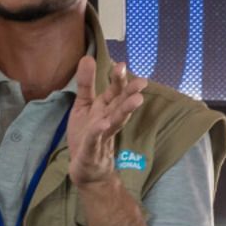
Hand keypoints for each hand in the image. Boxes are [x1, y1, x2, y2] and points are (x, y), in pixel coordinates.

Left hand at [67, 57, 145, 187]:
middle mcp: (108, 120)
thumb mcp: (83, 106)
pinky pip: (95, 141)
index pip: (114, 92)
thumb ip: (86, 84)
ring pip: (116, 121)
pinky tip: (103, 125)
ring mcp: (102, 136)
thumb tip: (87, 57)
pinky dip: (99, 132)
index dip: (118, 79)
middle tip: (142, 82)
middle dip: (130, 94)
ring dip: (125, 111)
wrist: (87, 168)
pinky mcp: (92, 151)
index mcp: (106, 108)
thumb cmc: (87, 134)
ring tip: (136, 100)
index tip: (122, 65)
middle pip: (120, 105)